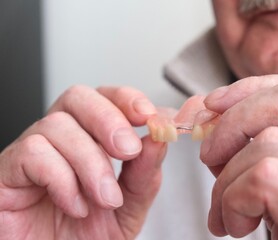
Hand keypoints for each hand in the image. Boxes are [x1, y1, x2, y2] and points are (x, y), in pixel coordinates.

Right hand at [0, 85, 165, 239]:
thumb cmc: (86, 237)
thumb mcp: (128, 208)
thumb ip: (144, 175)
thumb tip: (157, 140)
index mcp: (89, 140)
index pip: (105, 98)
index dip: (126, 99)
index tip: (148, 116)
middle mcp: (60, 139)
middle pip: (78, 97)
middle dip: (109, 119)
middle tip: (129, 150)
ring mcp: (32, 152)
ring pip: (58, 124)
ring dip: (91, 162)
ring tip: (106, 198)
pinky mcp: (8, 170)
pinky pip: (33, 152)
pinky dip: (62, 178)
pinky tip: (75, 205)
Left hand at [200, 74, 277, 238]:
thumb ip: (252, 147)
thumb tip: (207, 112)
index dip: (250, 90)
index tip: (211, 105)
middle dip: (233, 120)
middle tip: (209, 158)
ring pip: (269, 142)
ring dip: (227, 179)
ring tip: (227, 214)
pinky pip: (266, 177)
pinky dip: (234, 200)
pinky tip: (237, 227)